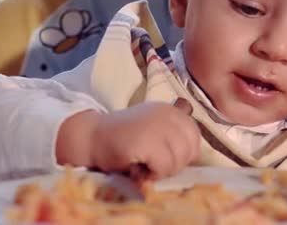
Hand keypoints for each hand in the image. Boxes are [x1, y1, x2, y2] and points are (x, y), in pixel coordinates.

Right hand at [56, 98, 200, 179]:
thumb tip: (195, 153)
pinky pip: (164, 166)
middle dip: (174, 164)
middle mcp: (168, 114)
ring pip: (178, 160)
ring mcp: (158, 126)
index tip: (164, 157)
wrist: (91, 137)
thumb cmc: (122, 138)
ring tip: (144, 165)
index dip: (183, 153)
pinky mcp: (146, 141)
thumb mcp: (153, 128)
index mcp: (171, 111)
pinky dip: (153, 174)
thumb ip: (174, 135)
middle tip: (153, 164)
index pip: (194, 137)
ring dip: (163, 170)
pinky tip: (138, 168)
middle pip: (190, 150)